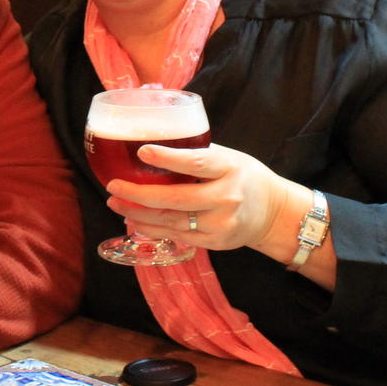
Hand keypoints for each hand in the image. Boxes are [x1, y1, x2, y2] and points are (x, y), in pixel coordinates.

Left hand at [105, 142, 290, 252]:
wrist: (273, 213)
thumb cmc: (244, 177)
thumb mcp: (228, 157)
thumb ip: (196, 153)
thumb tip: (152, 143)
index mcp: (229, 168)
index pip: (196, 162)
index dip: (168, 158)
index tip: (142, 151)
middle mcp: (226, 197)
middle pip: (176, 198)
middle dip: (139, 194)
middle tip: (113, 186)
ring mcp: (221, 223)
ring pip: (171, 221)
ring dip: (138, 214)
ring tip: (115, 203)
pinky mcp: (215, 242)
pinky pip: (177, 235)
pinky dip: (152, 228)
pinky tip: (135, 220)